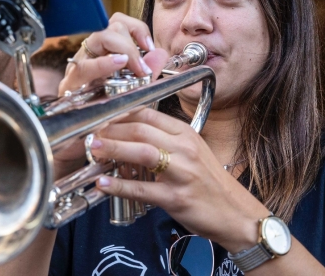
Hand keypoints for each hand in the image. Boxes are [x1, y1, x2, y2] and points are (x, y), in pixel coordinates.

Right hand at [53, 13, 167, 178]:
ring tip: (129, 59)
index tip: (150, 46)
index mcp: (103, 56)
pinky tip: (115, 65)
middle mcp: (88, 60)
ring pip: (92, 45)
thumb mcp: (131, 93)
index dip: (135, 29)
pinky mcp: (69, 89)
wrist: (84, 150)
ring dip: (114, 49)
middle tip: (142, 61)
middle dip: (126, 41)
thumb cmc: (104, 121)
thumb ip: (145, 73)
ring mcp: (77, 73)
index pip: (117, 25)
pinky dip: (100, 65)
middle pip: (105, 31)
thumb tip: (161, 54)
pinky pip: (82, 71)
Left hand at [88, 107, 267, 252]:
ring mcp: (182, 173)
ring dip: (114, 149)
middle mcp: (184, 148)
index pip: (147, 113)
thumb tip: (126, 133)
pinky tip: (103, 184)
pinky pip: (143, 190)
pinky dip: (120, 186)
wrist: (234, 212)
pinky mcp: (177, 198)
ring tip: (93, 149)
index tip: (99, 117)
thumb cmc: (208, 181)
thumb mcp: (190, 151)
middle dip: (111, 129)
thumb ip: (163, 140)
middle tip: (89, 132)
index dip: (120, 113)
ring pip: (143, 153)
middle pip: (142, 129)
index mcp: (185, 133)